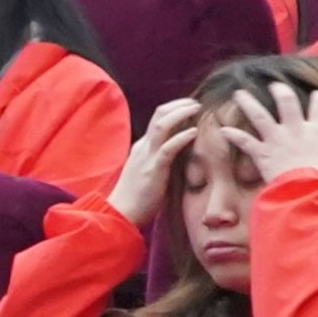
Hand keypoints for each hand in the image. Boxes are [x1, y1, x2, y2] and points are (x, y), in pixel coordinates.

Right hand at [107, 93, 207, 227]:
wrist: (121, 213)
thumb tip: (179, 155)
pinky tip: (194, 132)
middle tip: (196, 103)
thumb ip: (159, 159)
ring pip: (163, 125)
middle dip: (179, 104)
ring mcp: (147, 157)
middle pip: (159, 114)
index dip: (174, 109)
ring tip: (197, 108)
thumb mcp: (147, 171)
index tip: (190, 107)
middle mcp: (143, 146)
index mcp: (142, 147)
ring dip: (181, 113)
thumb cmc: (136, 198)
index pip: (157, 119)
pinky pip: (168, 148)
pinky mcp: (153, 169)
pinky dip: (182, 137)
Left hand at [230, 77, 317, 196]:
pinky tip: (223, 130)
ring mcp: (277, 140)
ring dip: (249, 104)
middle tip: (274, 85)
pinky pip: (246, 142)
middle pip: (287, 103)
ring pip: (260, 116)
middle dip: (280, 91)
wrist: (310, 191)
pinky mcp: (263, 153)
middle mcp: (296, 130)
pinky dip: (234, 136)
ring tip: (239, 93)